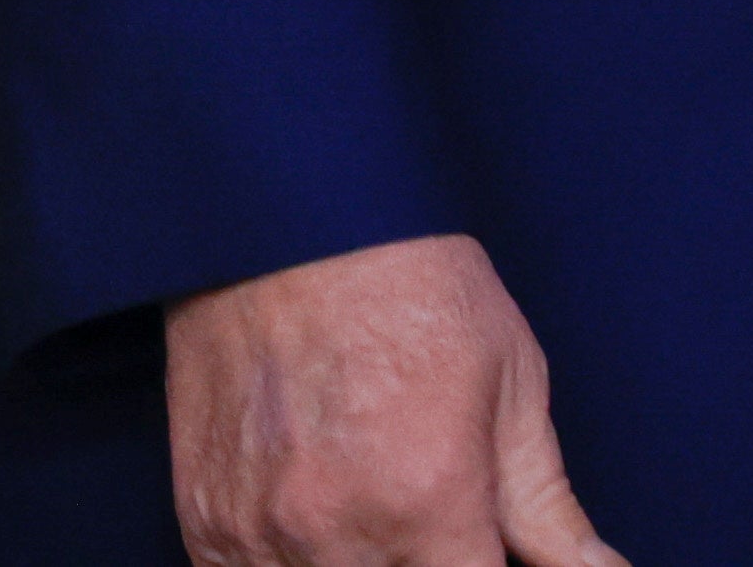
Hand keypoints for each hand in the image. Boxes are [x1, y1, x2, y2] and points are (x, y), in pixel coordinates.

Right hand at [165, 232, 618, 566]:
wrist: (295, 221)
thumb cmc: (414, 287)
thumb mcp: (511, 385)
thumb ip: (548, 509)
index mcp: (430, 503)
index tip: (482, 548)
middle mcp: (338, 534)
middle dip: (424, 565)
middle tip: (429, 519)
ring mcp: (258, 535)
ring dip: (357, 566)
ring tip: (375, 502)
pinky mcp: (204, 525)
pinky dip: (287, 564)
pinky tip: (316, 522)